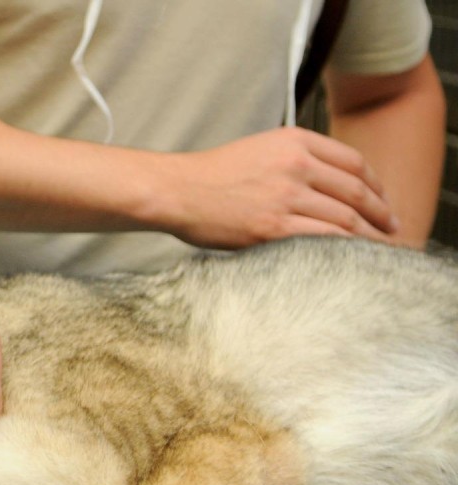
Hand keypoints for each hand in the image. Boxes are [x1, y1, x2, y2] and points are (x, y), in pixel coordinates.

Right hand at [159, 127, 398, 247]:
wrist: (176, 190)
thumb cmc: (211, 176)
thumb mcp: (259, 149)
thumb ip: (295, 159)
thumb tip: (326, 185)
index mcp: (295, 141)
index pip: (353, 162)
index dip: (376, 184)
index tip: (383, 200)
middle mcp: (296, 165)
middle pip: (356, 191)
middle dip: (381, 213)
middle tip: (393, 227)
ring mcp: (286, 196)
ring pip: (346, 218)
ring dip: (369, 236)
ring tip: (379, 248)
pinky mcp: (274, 227)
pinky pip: (324, 239)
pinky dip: (346, 249)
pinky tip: (353, 257)